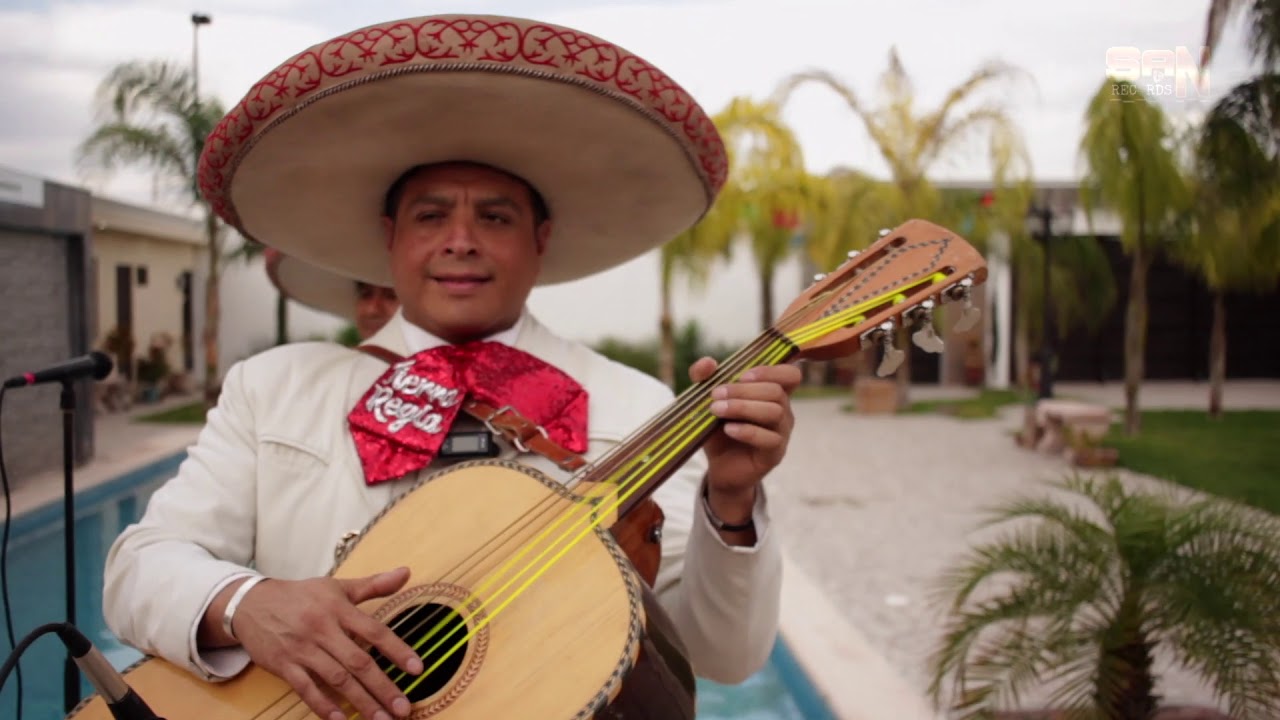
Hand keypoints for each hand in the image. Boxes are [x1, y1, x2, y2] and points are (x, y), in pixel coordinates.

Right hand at [215, 568, 422, 719]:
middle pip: (358, 662)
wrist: (251, 603)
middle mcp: (322, 629)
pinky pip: (305, 689)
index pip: (374, 631)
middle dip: (383, 687)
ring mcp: (302, 649)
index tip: (417, 669)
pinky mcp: (283, 665)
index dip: (397, 650)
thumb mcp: (337, 586)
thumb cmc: (302, 596)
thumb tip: (406, 572)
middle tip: (403, 708)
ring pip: (336, 679)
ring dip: (360, 701)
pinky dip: (323, 706)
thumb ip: (374, 584)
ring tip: (381, 719)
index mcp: (339, 609)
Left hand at [692, 357, 801, 522]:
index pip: (790, 375)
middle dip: (743, 390)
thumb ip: (705, 378)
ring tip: (717, 410)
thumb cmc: (720, 430)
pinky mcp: (775, 454)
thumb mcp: (709, 401)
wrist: (719, 467)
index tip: (742, 375)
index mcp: (773, 394)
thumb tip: (707, 362)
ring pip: (774, 412)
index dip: (771, 370)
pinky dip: (747, 431)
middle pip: (776, 392)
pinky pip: (769, 439)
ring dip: (742, 407)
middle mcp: (783, 411)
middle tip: (715, 394)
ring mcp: (782, 433)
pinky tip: (728, 429)